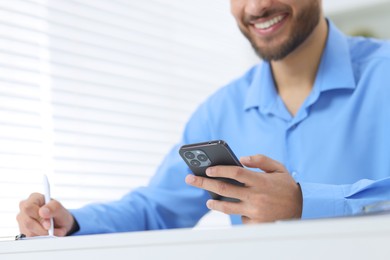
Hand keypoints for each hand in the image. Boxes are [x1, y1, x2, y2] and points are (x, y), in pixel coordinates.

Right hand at [16, 193, 75, 236]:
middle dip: (42, 229)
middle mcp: (24, 208)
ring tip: (54, 231)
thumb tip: (43, 211)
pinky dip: (41, 238)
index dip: (38, 217)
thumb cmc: (60, 214)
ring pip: (29, 231)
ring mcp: (22, 220)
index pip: (28, 207)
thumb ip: (54, 208)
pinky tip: (47, 234)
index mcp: (34, 198)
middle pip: (27, 221)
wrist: (60, 224)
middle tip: (53, 229)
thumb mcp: (61, 210)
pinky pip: (30, 237)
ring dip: (44, 234)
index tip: (49, 224)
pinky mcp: (23, 230)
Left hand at [185, 154, 302, 222]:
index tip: (207, 168)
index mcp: (261, 181)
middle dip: (204, 183)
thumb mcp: (279, 168)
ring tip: (208, 201)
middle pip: (224, 189)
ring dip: (214, 203)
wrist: (303, 209)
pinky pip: (240, 217)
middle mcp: (256, 196)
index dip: (220, 169)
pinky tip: (234, 210)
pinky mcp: (255, 223)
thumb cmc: (287, 186)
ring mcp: (255, 211)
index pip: (235, 173)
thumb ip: (261, 160)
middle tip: (190, 179)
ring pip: (227, 207)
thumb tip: (241, 159)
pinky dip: (236, 212)